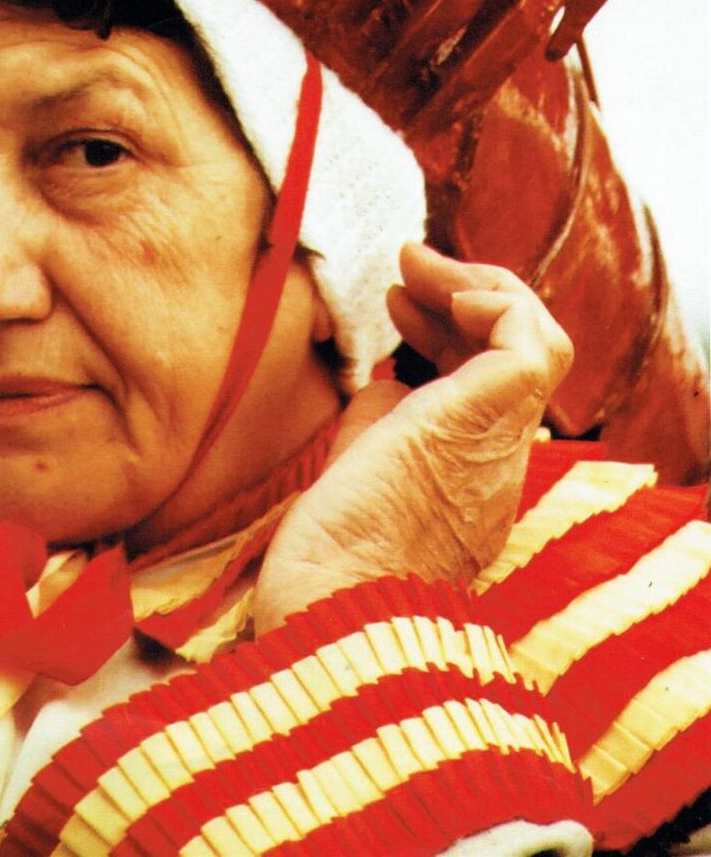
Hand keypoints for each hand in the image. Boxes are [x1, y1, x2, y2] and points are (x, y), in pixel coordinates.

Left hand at [253, 243, 572, 635]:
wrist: (333, 607)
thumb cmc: (329, 555)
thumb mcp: (359, 468)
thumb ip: (379, 420)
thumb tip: (386, 374)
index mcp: (468, 476)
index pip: (485, 386)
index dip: (448, 332)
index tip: (397, 303)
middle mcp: (499, 459)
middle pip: (511, 357)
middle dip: (463, 297)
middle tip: (407, 269)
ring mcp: (501, 441)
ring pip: (537, 341)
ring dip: (480, 284)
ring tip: (415, 261)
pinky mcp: (490, 419)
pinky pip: (530, 341)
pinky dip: (494, 297)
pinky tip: (440, 287)